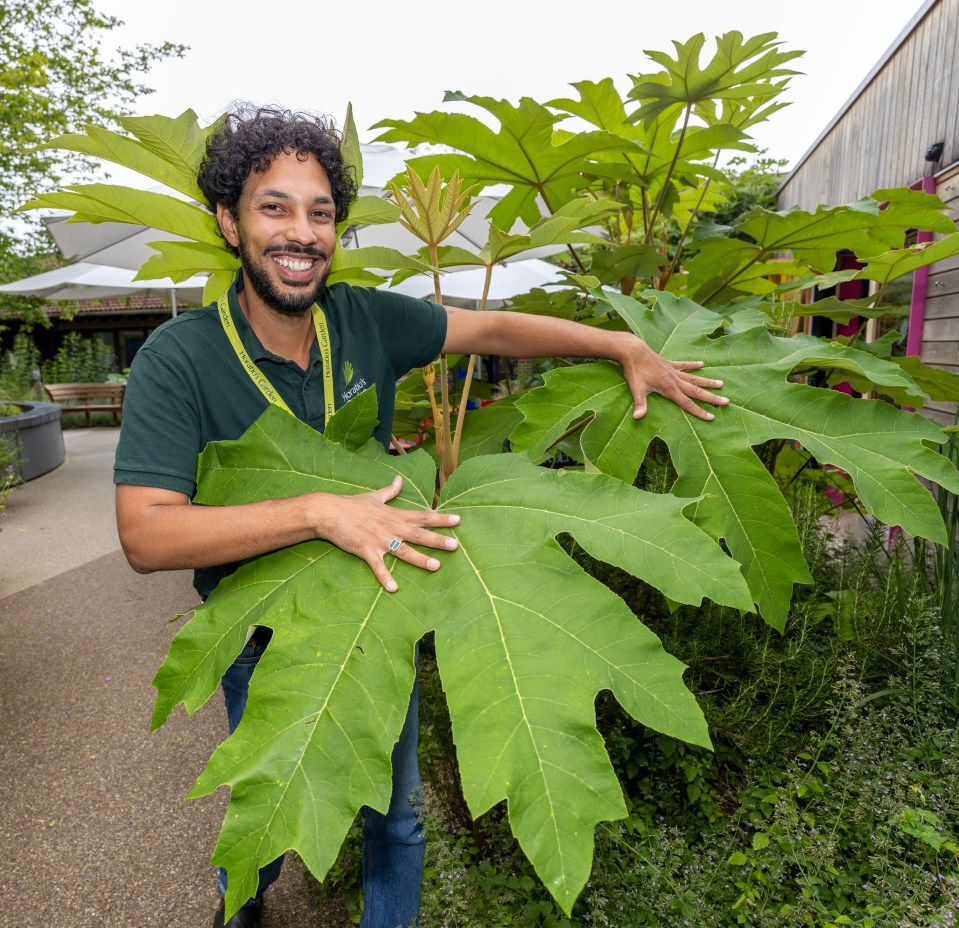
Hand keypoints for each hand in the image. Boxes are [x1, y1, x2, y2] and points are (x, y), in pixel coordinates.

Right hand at [310, 475, 458, 591]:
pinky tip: (394, 588)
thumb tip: (399, 479)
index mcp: (394, 515)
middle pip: (419, 534)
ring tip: (436, 566)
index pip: (422, 516)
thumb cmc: (351, 504)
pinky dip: (385, 577)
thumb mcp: (374, 497)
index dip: (441, 518)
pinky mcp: (365, 550)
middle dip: (438, 539)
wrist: (328, 511)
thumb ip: (390, 491)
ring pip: (403, 550)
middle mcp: (391, 527)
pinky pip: (377, 566)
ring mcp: (379, 539)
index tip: (458, 520)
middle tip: (455, 545)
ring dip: (420, 559)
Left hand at [617, 337, 727, 420]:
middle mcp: (675, 380)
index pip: (687, 403)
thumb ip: (639, 404)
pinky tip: (702, 364)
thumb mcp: (636, 389)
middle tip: (726, 402)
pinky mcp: (669, 363)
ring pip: (694, 377)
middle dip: (711, 398)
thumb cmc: (634, 371)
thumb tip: (637, 418)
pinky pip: (684, 365)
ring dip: (708, 381)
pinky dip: (693, 365)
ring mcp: (673, 371)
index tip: (712, 417)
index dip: (699, 411)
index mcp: (669, 388)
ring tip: (721, 384)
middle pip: (696, 391)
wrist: (633, 350)